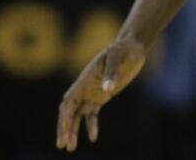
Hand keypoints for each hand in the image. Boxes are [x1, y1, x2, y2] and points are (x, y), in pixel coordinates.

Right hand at [56, 36, 145, 151]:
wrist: (133, 46)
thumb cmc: (124, 48)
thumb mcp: (118, 56)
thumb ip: (112, 72)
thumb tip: (107, 91)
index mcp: (84, 79)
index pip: (68, 102)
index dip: (64, 117)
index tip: (64, 131)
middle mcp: (85, 87)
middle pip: (69, 111)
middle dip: (64, 128)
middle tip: (62, 144)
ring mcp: (92, 92)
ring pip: (78, 115)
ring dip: (73, 130)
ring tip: (71, 148)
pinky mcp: (102, 96)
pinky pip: (92, 114)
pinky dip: (90, 125)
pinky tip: (92, 138)